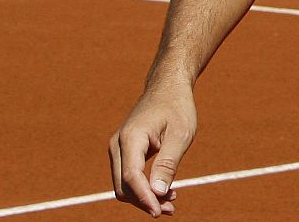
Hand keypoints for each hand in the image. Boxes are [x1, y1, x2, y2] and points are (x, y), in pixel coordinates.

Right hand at [110, 81, 195, 216]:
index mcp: (131, 138)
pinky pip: (129, 176)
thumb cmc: (177, 108)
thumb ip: (168, 164)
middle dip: (145, 201)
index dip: (145, 197)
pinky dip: (144, 188)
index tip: (159, 211)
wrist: (168, 88)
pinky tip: (164, 192)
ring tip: (171, 203)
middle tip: (170, 210)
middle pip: (124, 185)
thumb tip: (157, 193)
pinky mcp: (124, 152)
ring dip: (145, 197)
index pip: (132, 176)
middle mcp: (118, 145)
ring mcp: (118, 149)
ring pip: (125, 184)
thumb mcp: (180, 135)